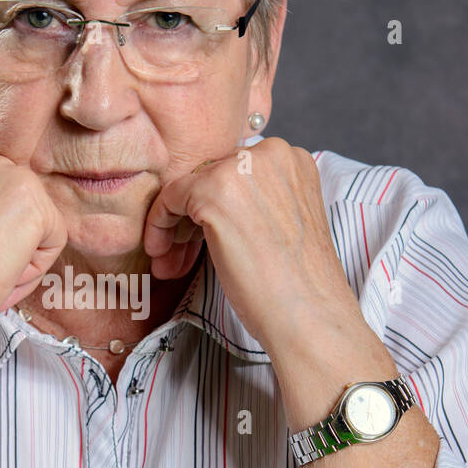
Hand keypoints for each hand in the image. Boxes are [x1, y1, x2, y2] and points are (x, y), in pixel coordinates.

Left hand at [142, 137, 360, 354]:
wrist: (307, 314)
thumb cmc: (297, 283)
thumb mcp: (281, 221)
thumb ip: (255, 200)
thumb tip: (212, 204)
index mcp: (291, 159)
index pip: (234, 172)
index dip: (213, 207)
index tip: (200, 238)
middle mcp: (269, 153)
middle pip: (210, 177)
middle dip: (192, 217)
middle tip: (179, 254)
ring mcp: (241, 169)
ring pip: (188, 187)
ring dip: (175, 226)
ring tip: (169, 261)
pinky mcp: (213, 191)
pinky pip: (170, 197)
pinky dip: (160, 224)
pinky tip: (162, 253)